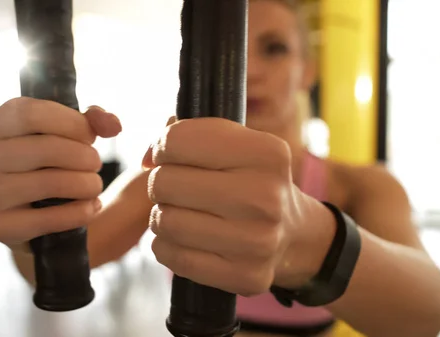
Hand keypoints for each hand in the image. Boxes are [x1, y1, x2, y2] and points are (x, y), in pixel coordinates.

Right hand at [0, 98, 121, 251]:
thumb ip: (92, 121)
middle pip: (43, 148)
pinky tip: (91, 208)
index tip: (91, 137)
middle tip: (96, 164)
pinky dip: (77, 213)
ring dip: (83, 184)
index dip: (71, 124)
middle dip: (83, 156)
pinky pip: (44, 219)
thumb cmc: (50, 162)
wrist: (33, 213)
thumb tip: (112, 124)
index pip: (32, 114)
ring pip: (46, 183)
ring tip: (95, 186)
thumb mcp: (69, 133)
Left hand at [143, 117, 334, 295]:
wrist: (294, 233)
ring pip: (164, 222)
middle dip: (161, 183)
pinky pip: (172, 256)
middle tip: (177, 189)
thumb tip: (146, 158)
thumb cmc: (250, 180)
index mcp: (266, 153)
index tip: (170, 157)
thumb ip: (187, 134)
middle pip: (164, 183)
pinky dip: (167, 245)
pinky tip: (186, 239)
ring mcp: (257, 241)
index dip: (162, 147)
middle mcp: (265, 197)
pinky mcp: (245, 276)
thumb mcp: (236, 143)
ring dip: (163, 216)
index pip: (177, 141)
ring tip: (183, 213)